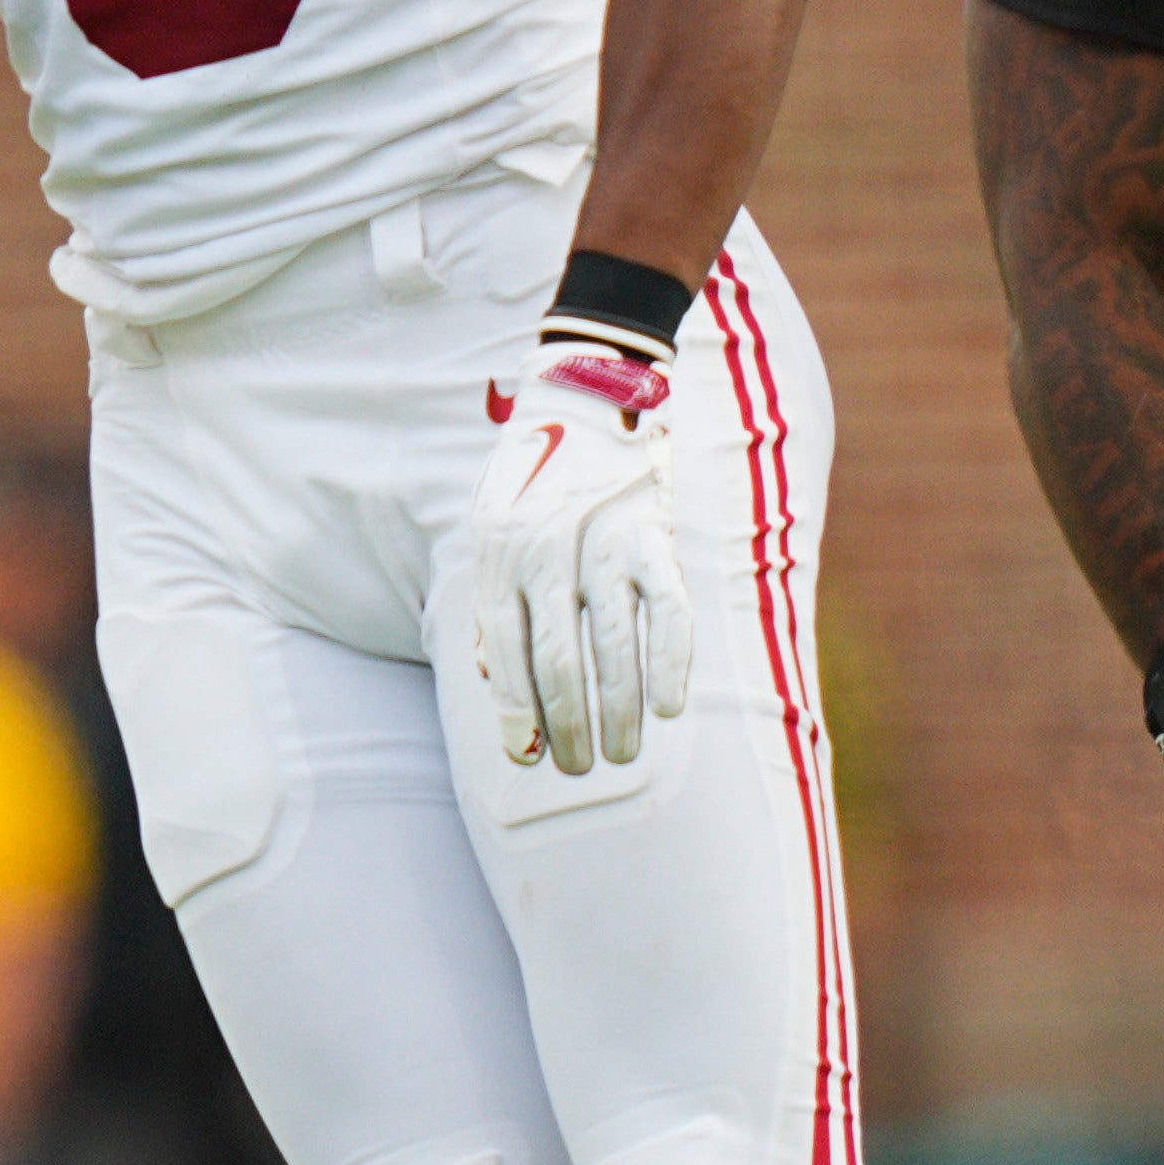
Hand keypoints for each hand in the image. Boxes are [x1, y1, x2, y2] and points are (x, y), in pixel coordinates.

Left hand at [463, 344, 695, 773]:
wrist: (588, 393)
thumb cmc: (534, 479)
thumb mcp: (491, 530)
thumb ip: (497, 606)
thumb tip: (497, 693)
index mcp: (500, 555)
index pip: (506, 655)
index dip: (517, 715)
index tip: (527, 759)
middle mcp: (547, 551)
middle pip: (559, 663)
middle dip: (569, 728)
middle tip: (578, 771)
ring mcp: (604, 542)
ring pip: (613, 649)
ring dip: (620, 714)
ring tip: (623, 756)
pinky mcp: (654, 534)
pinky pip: (669, 612)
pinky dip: (671, 664)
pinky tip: (672, 708)